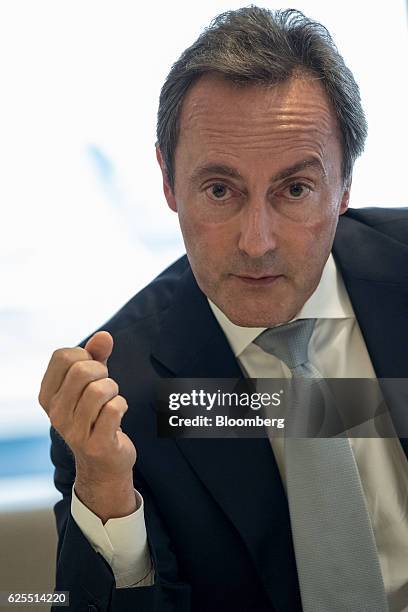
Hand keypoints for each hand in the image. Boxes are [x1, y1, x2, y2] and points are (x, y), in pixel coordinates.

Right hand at [39, 331, 136, 488]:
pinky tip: (118, 414)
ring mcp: (74, 431)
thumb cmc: (96, 415)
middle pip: (82, 370)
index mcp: (48, 395)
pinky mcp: (96, 445)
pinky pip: (114, 409)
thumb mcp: (92, 383)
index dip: (85, 356)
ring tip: (111, 401)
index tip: (91, 371)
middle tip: (105, 387)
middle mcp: (55, 413)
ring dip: (114, 390)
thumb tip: (104, 336)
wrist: (102, 463)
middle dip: (102, 372)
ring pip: (100, 389)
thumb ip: (96, 356)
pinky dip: (122, 405)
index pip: (63, 356)